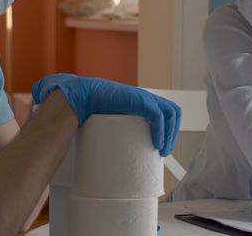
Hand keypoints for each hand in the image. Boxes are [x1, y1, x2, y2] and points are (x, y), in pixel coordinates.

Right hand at [31, 74, 180, 156]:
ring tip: (162, 150)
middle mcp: (144, 97)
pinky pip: (157, 115)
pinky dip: (161, 130)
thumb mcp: (110, 123)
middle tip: (164, 151)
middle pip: (172, 111)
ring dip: (170, 134)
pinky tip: (159, 143)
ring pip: (169, 113)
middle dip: (173, 133)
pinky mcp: (137, 100)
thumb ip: (117, 132)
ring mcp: (141, 97)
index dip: (169, 128)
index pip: (166, 110)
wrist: (78, 98)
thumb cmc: (90, 111)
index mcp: (140, 100)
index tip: (163, 147)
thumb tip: (114, 153)